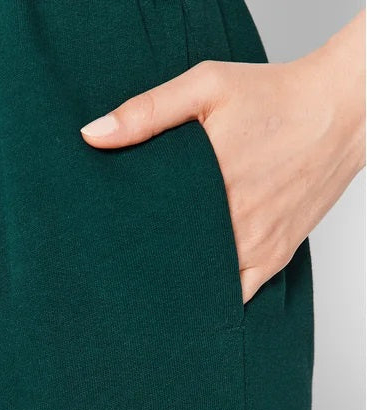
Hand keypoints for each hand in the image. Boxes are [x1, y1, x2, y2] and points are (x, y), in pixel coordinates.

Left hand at [80, 12, 364, 303]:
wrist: (342, 111)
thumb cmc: (274, 96)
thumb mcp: (207, 86)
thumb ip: (148, 111)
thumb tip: (92, 136)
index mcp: (211, 182)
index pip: (151, 232)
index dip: (122, 246)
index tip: (102, 252)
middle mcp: (236, 221)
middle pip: (174, 261)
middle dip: (146, 268)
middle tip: (119, 273)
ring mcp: (258, 244)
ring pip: (205, 284)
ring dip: (179, 286)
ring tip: (151, 288)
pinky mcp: (276, 256)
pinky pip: (240, 294)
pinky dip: (217, 298)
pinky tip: (195, 298)